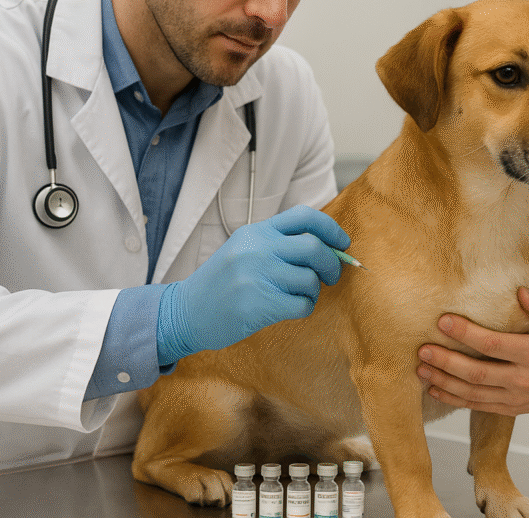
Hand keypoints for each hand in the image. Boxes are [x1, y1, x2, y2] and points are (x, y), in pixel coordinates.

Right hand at [157, 205, 350, 364]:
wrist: (185, 312)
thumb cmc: (223, 283)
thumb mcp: (246, 250)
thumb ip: (280, 244)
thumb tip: (330, 249)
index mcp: (256, 231)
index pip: (304, 216)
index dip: (331, 228)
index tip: (343, 243)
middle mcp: (257, 248)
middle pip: (314, 247)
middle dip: (332, 263)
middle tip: (331, 276)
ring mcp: (256, 275)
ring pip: (310, 279)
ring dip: (314, 290)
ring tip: (301, 295)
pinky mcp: (258, 303)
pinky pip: (302, 304)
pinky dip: (305, 308)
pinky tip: (291, 309)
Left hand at [416, 288, 528, 415]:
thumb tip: (520, 291)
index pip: (493, 344)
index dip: (466, 333)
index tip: (443, 321)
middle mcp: (524, 380)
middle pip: (477, 373)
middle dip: (446, 361)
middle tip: (422, 348)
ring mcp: (517, 398)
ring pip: (473, 393)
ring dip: (444, 381)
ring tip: (421, 367)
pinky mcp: (513, 409)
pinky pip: (478, 406)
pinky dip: (454, 399)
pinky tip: (435, 388)